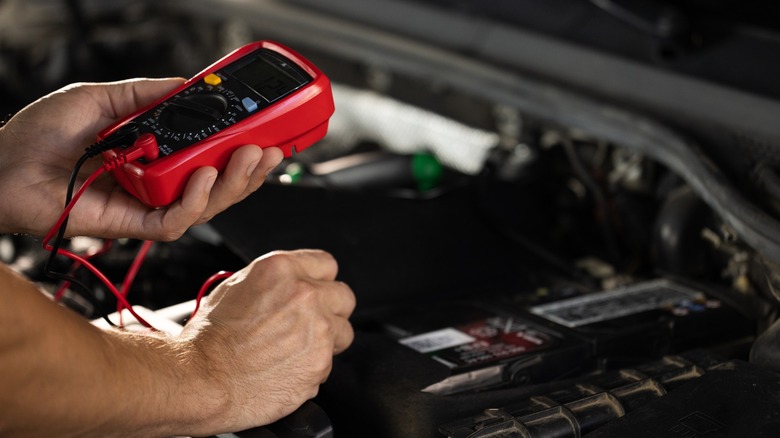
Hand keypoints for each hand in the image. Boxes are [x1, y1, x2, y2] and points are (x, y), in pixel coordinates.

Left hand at [0, 79, 283, 239]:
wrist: (2, 166)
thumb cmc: (40, 135)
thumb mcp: (102, 98)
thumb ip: (148, 94)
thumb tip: (191, 85)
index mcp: (155, 154)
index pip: (210, 155)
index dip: (242, 147)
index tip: (267, 131)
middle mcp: (158, 182)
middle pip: (219, 184)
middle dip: (251, 169)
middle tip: (272, 147)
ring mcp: (149, 206)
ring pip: (208, 205)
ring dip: (235, 183)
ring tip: (251, 158)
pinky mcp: (134, 225)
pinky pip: (177, 220)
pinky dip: (196, 200)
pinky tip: (203, 176)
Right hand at [179, 250, 355, 432]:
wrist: (201, 380)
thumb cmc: (208, 339)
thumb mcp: (236, 287)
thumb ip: (275, 282)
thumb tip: (291, 285)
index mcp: (282, 269)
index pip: (326, 265)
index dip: (319, 281)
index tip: (315, 293)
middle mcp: (305, 294)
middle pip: (344, 297)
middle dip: (330, 311)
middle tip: (308, 326)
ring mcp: (317, 329)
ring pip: (343, 332)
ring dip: (326, 342)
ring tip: (294, 352)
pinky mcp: (320, 362)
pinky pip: (329, 363)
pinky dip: (312, 370)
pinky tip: (284, 371)